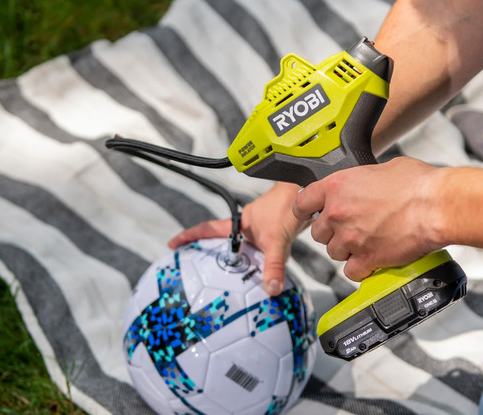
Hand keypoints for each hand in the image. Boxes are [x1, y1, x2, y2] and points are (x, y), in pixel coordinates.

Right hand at [168, 182, 307, 295]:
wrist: (309, 192)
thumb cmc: (289, 207)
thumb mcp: (277, 240)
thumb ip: (273, 265)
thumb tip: (270, 289)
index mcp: (239, 223)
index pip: (207, 229)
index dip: (189, 236)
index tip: (173, 244)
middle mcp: (247, 225)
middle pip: (223, 240)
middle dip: (210, 252)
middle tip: (197, 268)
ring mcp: (260, 228)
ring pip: (243, 246)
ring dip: (237, 259)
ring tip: (228, 278)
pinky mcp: (275, 231)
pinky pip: (260, 250)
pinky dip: (257, 261)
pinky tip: (262, 273)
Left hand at [292, 157, 444, 281]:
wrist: (436, 205)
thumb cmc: (417, 184)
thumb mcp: (382, 168)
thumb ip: (362, 180)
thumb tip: (364, 185)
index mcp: (337, 186)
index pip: (302, 202)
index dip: (304, 210)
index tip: (309, 213)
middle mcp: (338, 213)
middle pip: (318, 232)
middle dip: (332, 232)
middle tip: (351, 228)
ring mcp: (350, 238)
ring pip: (334, 253)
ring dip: (347, 250)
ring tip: (366, 242)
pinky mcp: (366, 259)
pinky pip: (351, 271)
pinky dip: (361, 268)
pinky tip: (373, 260)